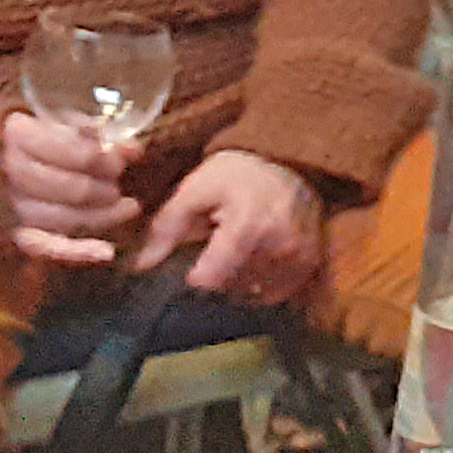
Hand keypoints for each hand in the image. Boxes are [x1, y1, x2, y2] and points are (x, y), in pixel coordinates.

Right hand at [0, 111, 139, 266]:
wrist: (42, 156)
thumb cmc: (63, 135)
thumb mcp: (77, 123)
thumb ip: (103, 134)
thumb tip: (132, 150)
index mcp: (19, 133)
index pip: (56, 148)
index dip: (92, 157)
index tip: (119, 162)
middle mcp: (10, 169)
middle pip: (55, 185)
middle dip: (95, 188)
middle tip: (119, 184)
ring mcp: (15, 202)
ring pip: (53, 217)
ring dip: (97, 216)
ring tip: (128, 207)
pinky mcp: (23, 231)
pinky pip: (43, 247)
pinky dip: (76, 251)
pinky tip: (106, 252)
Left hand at [136, 149, 323, 303]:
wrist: (289, 161)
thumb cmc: (236, 174)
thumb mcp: (194, 191)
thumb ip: (167, 228)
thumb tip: (142, 266)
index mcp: (246, 228)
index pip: (212, 280)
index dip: (194, 278)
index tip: (191, 267)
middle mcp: (278, 246)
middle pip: (231, 288)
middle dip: (216, 277)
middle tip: (214, 254)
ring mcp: (299, 256)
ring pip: (253, 291)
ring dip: (238, 282)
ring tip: (235, 257)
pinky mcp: (310, 262)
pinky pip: (277, 291)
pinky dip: (262, 284)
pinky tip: (254, 265)